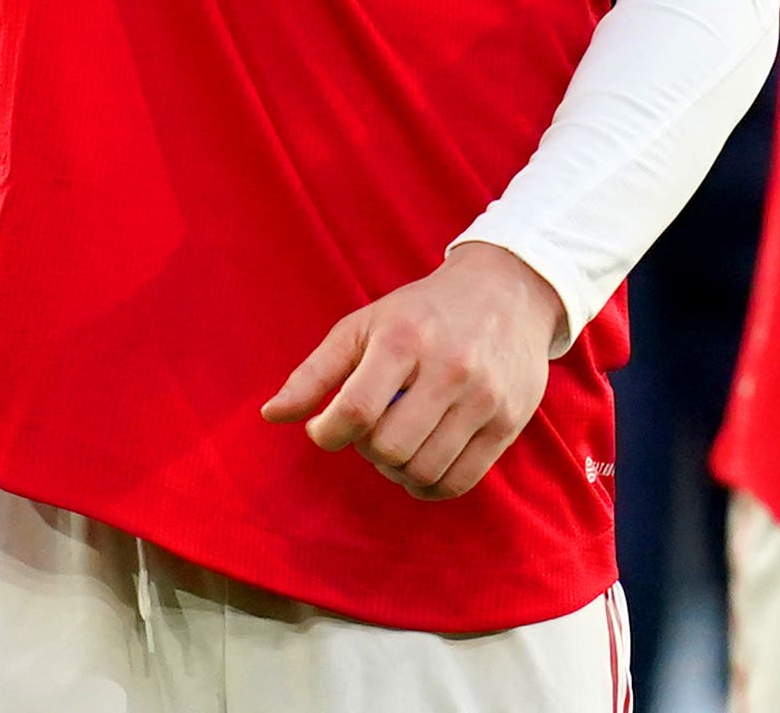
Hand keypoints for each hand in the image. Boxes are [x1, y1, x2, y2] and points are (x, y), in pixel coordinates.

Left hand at [261, 240, 562, 500]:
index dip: (328, 434)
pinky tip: (419, 465)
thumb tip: (270, 416)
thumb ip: (315, 372)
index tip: (324, 429)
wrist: (507, 293)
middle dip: (366, 451)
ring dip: (396, 470)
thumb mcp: (363, 325)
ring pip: (423, 470)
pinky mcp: (509, 422)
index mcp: (405, 338)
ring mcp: (485, 397)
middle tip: (369, 432)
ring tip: (395, 445)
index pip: (356, 410)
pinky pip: (459, 482)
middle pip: (389, 447)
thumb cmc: (420, 313)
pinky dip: (428, 486)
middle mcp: (450, 367)